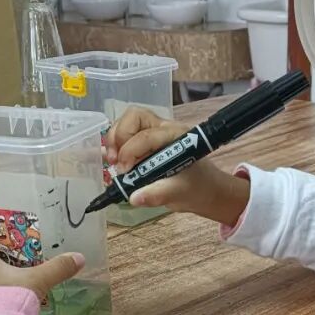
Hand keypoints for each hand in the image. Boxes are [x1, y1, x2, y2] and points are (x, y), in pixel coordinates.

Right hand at [104, 107, 249, 224]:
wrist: (205, 189)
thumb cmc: (196, 188)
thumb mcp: (179, 193)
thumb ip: (158, 194)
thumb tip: (134, 197)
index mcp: (177, 136)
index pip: (147, 136)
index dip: (130, 152)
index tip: (124, 172)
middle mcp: (164, 129)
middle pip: (134, 117)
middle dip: (120, 136)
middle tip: (116, 162)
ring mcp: (153, 132)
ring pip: (126, 122)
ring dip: (114, 139)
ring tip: (113, 162)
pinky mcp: (144, 140)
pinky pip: (124, 133)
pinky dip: (113, 144)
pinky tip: (109, 160)